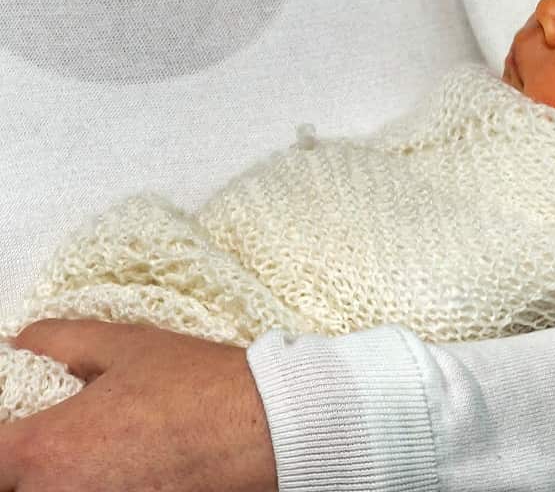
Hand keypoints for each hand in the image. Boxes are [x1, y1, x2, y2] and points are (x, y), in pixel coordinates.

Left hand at [0, 320, 277, 491]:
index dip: (0, 449)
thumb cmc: (199, 387)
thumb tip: (23, 341)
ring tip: (92, 461)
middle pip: (13, 489)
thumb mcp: (127, 345)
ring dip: (56, 484)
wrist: (265, 428)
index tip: (15, 435)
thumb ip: (61, 340)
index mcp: (46, 448)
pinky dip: (95, 490)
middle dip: (22, 473)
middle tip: (49, 452)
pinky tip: (121, 474)